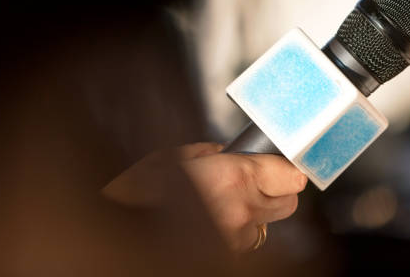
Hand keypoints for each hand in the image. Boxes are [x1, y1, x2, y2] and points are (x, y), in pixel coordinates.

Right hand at [103, 143, 306, 251]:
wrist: (118, 234)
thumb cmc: (137, 194)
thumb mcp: (173, 156)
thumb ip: (212, 152)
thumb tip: (230, 152)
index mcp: (233, 178)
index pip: (291, 176)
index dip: (287, 169)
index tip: (280, 165)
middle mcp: (243, 212)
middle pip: (290, 203)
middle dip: (276, 190)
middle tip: (252, 181)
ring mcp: (237, 240)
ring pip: (268, 223)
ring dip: (254, 211)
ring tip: (219, 203)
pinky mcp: (229, 257)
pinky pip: (246, 239)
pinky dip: (237, 229)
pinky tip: (210, 221)